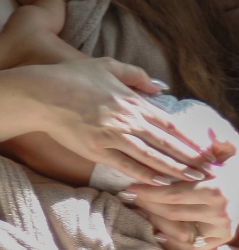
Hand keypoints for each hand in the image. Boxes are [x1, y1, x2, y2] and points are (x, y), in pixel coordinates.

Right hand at [34, 57, 213, 184]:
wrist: (42, 93)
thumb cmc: (71, 77)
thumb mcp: (106, 66)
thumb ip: (134, 75)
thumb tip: (159, 87)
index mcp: (130, 99)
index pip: (166, 121)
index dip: (185, 137)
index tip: (201, 148)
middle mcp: (125, 119)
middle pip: (164, 142)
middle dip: (188, 158)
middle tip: (208, 171)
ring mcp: (112, 136)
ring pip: (150, 156)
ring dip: (174, 170)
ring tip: (193, 180)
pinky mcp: (97, 150)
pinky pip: (126, 165)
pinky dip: (144, 175)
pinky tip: (159, 183)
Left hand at [118, 148, 238, 249]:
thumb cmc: (230, 168)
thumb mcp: (228, 151)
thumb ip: (220, 141)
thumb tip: (213, 133)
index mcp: (216, 188)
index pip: (174, 191)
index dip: (149, 188)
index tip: (129, 185)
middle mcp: (219, 210)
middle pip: (172, 209)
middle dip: (147, 203)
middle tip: (127, 196)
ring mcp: (220, 227)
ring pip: (177, 226)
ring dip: (154, 218)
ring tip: (136, 207)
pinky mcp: (219, 239)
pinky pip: (189, 243)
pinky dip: (170, 238)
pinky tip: (154, 230)